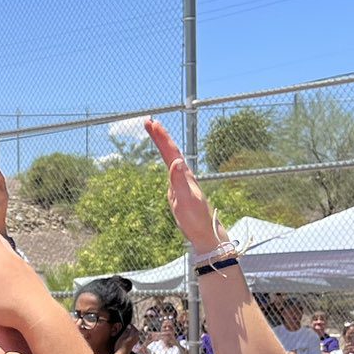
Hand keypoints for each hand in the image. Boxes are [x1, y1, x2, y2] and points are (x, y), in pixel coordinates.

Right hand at [143, 118, 224, 251]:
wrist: (205, 232)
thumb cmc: (195, 218)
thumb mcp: (185, 200)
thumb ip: (180, 181)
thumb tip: (176, 160)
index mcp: (185, 175)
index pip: (171, 151)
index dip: (161, 137)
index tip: (151, 122)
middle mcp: (184, 175)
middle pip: (171, 151)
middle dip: (160, 135)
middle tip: (148, 121)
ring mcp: (182, 181)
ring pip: (171, 157)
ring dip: (163, 144)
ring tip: (156, 132)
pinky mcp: (180, 189)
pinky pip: (171, 167)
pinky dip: (166, 158)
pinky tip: (167, 159)